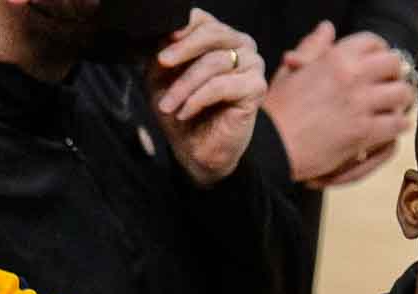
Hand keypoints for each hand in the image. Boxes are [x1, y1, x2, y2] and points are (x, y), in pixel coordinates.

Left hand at [148, 9, 267, 186]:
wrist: (198, 149)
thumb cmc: (182, 110)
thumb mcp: (163, 76)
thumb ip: (163, 52)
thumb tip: (160, 34)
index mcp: (220, 36)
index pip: (202, 19)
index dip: (181, 29)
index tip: (160, 47)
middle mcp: (241, 44)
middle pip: (211, 33)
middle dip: (182, 50)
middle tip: (161, 63)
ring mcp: (252, 64)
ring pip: (213, 62)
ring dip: (184, 85)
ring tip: (167, 106)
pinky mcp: (256, 87)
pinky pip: (221, 86)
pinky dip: (197, 99)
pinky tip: (184, 112)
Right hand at [263, 24, 414, 185]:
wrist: (270, 146)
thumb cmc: (276, 112)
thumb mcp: (291, 71)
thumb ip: (313, 48)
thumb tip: (327, 28)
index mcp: (335, 57)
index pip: (373, 42)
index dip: (379, 52)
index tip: (377, 64)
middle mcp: (352, 75)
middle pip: (395, 64)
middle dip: (395, 75)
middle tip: (389, 86)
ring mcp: (360, 104)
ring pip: (402, 94)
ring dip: (400, 101)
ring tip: (393, 108)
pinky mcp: (364, 132)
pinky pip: (397, 123)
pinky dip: (398, 125)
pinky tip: (390, 128)